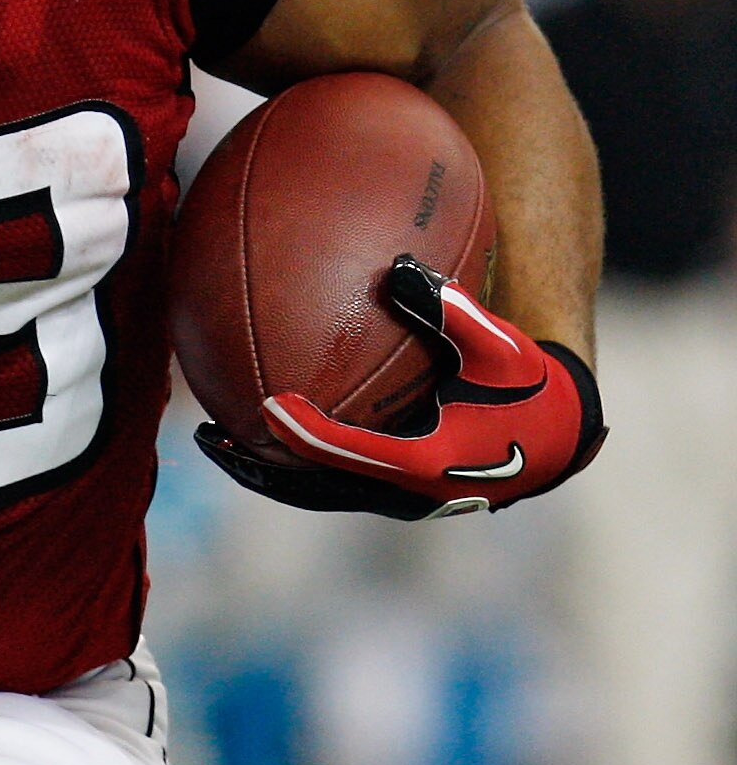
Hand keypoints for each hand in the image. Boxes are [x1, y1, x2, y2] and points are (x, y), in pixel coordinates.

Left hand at [195, 255, 605, 518]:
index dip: (304, 432)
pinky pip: (331, 480)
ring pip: (316, 491)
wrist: (556, 436)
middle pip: (313, 486)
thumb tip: (399, 267)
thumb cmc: (527, 385)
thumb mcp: (500, 346)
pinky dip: (294, 461)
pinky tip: (262, 426)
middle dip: (260, 466)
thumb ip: (452, 309)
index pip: (348, 451)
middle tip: (209, 438)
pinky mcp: (394, 492)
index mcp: (424, 462)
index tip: (267, 405)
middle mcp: (403, 492)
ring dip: (266, 470)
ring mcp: (396, 498)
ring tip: (216, 442)